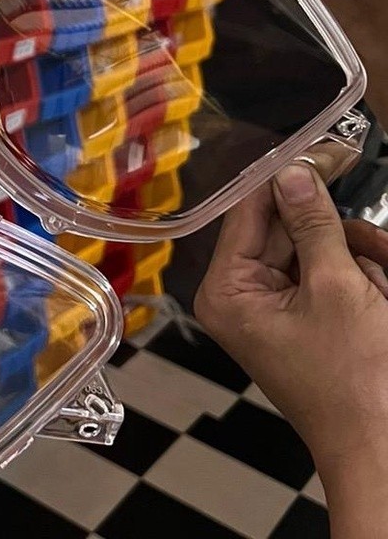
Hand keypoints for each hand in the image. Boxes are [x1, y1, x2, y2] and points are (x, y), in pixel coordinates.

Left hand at [195, 163, 387, 538]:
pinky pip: (335, 277)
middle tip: (374, 251)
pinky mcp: (309, 319)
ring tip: (381, 294)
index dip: (289, 178)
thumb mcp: (338, 289)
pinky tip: (383, 302)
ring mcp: (277, 308)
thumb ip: (314, 225)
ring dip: (362, 262)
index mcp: (228, 289)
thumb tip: (294, 172)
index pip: (250, 211)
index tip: (325, 148)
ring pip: (321, 250)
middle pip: (290, 230)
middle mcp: (243, 294)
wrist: (386, 452)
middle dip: (340, 238)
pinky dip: (366, 282)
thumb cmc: (358, 382)